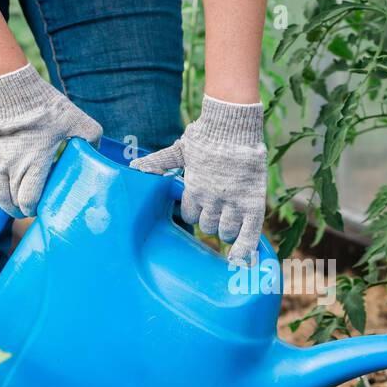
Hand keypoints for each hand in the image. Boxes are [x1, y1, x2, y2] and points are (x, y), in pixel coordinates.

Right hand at [0, 64, 100, 222]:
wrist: (14, 90)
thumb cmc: (47, 107)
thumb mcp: (77, 120)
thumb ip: (91, 137)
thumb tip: (97, 150)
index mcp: (36, 162)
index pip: (29, 199)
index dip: (32, 209)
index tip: (37, 209)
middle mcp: (13, 166)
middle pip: (12, 201)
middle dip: (20, 210)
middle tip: (27, 210)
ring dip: (4, 206)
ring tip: (10, 210)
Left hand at [132, 96, 266, 264]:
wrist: (232, 124)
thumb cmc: (206, 135)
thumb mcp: (179, 150)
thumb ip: (159, 162)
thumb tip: (133, 168)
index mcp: (193, 189)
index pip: (190, 216)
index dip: (195, 212)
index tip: (202, 206)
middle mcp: (211, 199)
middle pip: (207, 227)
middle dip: (211, 221)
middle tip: (218, 209)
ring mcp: (233, 202)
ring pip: (225, 231)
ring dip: (227, 229)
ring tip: (232, 218)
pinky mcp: (253, 202)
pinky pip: (250, 233)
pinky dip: (246, 249)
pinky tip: (244, 262)